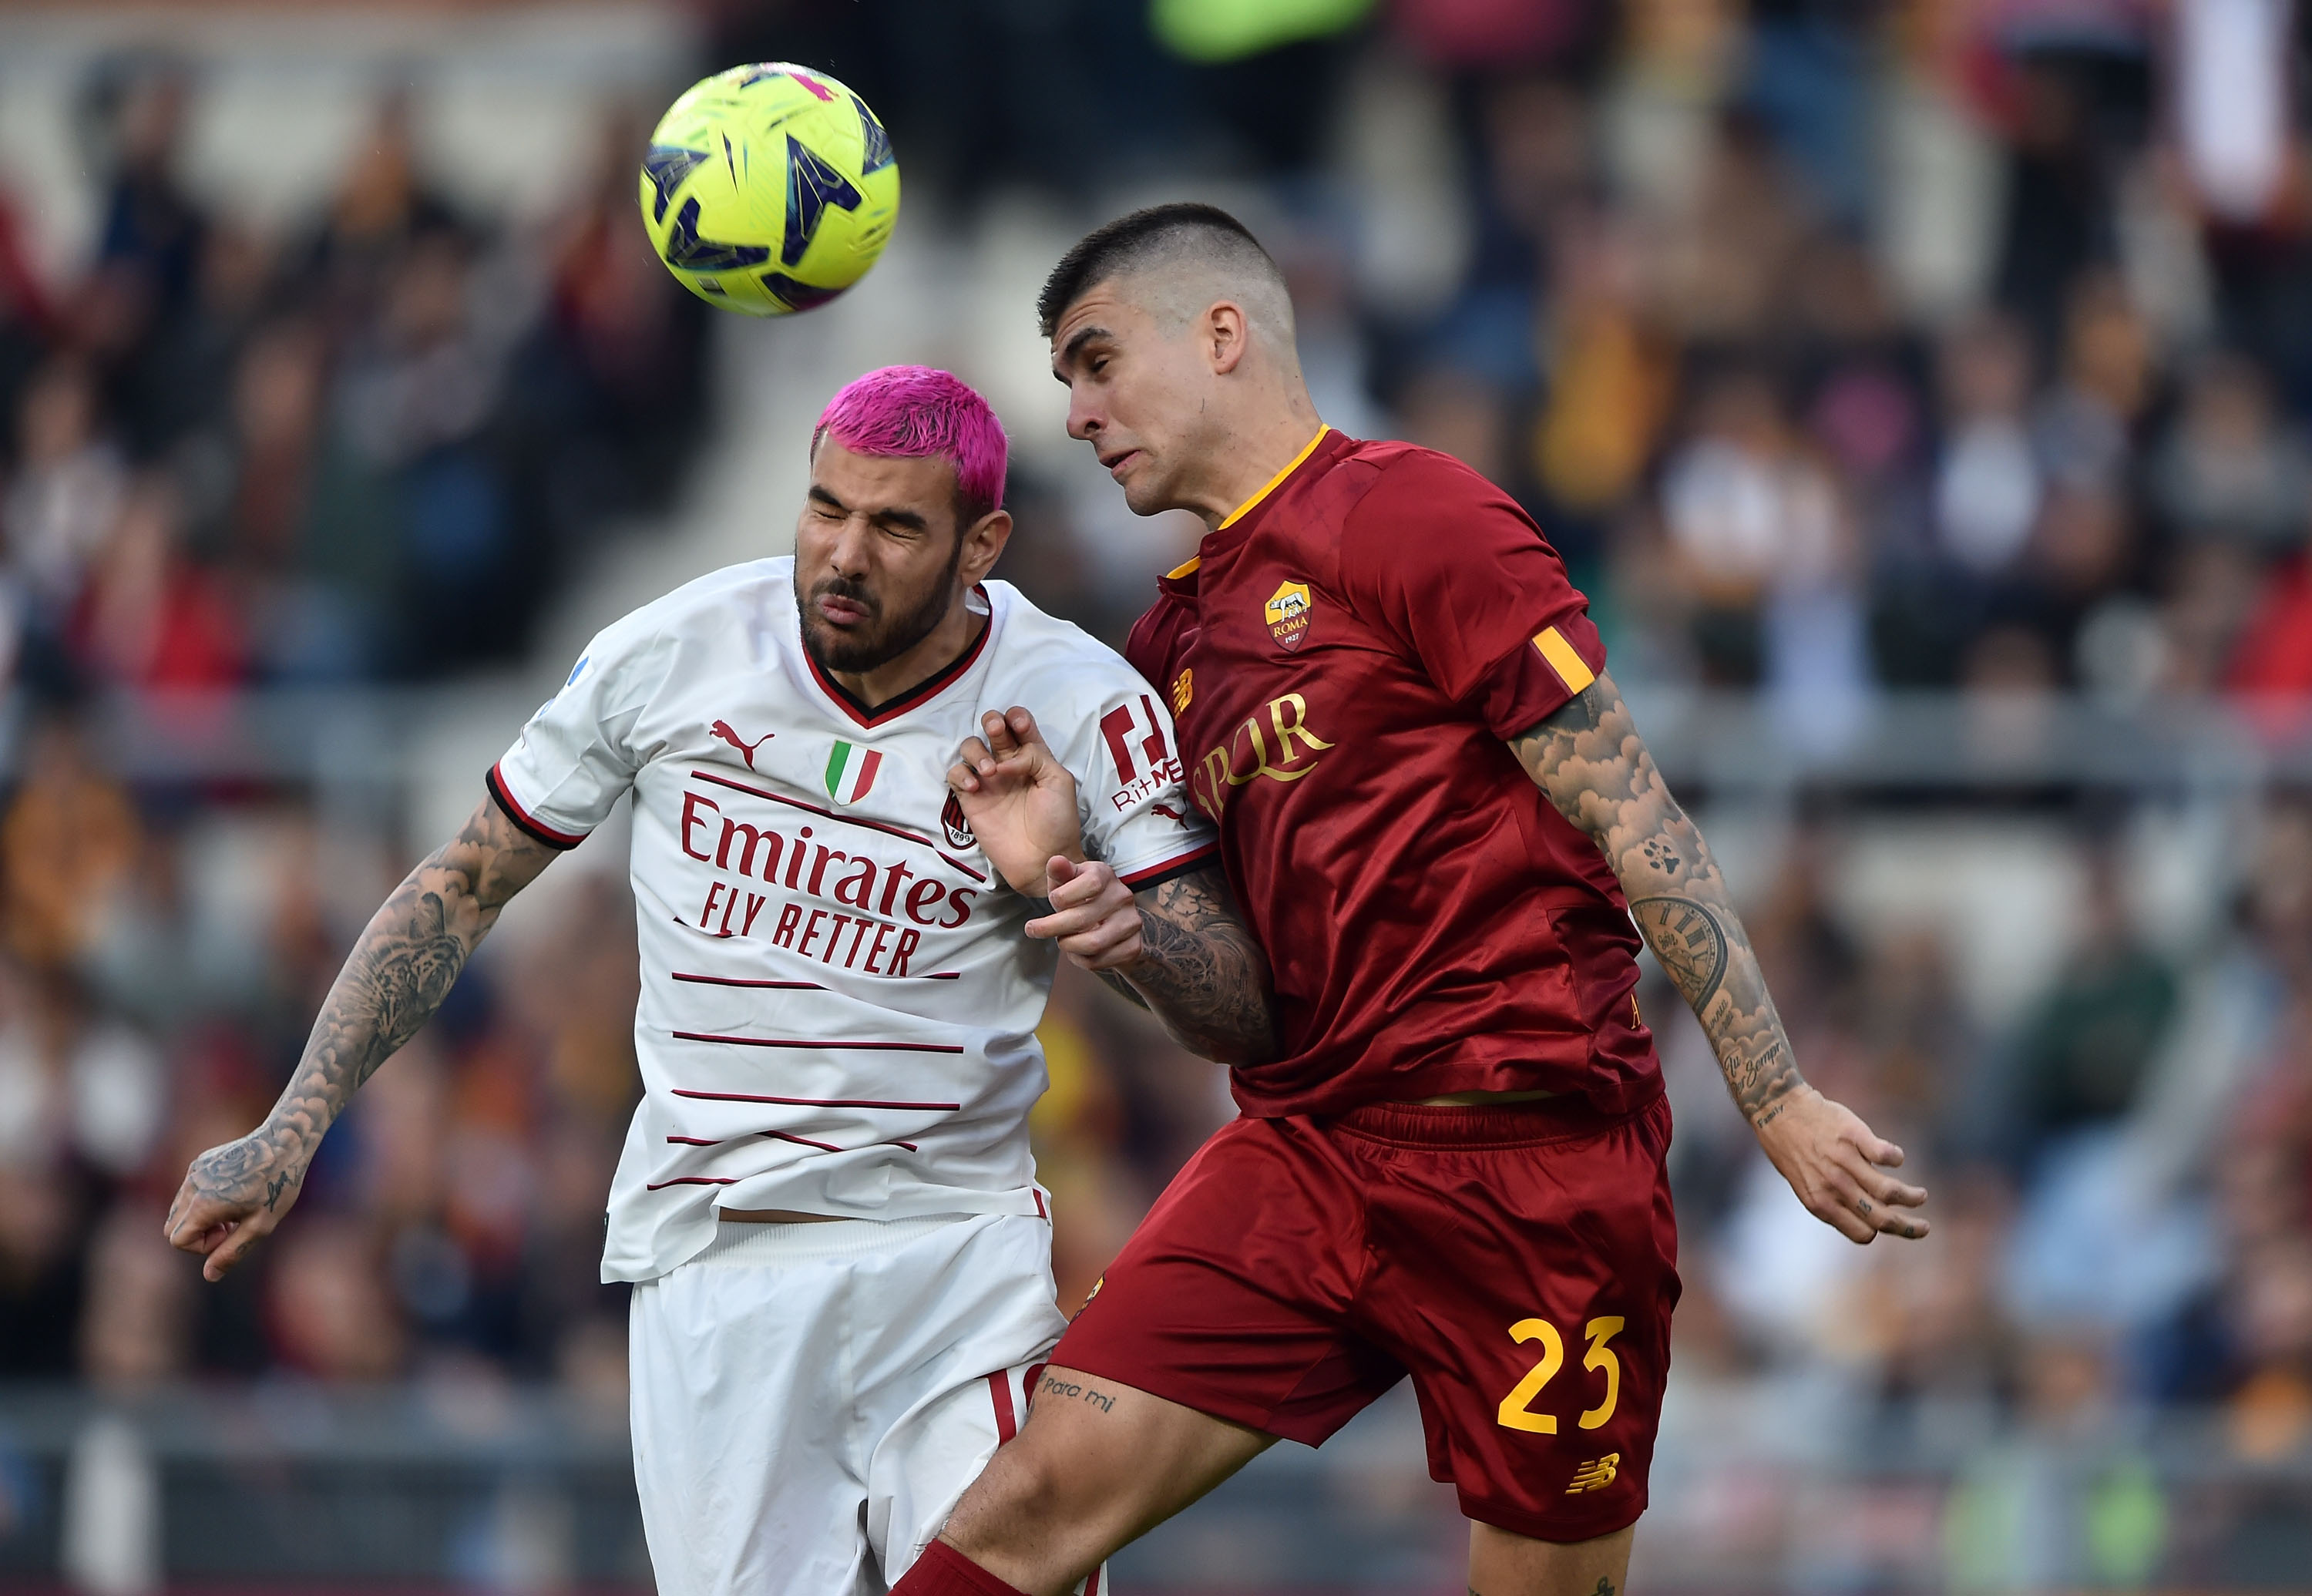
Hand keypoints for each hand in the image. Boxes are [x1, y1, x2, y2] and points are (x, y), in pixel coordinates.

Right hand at [164, 1130, 304, 1281]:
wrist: (283, 1143)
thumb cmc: (277, 1186)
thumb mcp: (260, 1226)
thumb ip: (231, 1253)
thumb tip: (209, 1276)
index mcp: (202, 1204)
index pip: (178, 1240)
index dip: (203, 1246)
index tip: (230, 1234)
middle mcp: (191, 1187)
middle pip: (172, 1227)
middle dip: (198, 1234)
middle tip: (231, 1225)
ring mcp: (193, 1172)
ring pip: (178, 1210)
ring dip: (199, 1218)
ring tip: (234, 1209)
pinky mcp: (199, 1162)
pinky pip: (188, 1191)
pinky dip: (202, 1201)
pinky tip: (233, 1193)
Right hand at [949, 707, 1084, 896]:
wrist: (1043, 859)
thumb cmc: (1057, 821)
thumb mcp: (1059, 781)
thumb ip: (1036, 757)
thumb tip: (1006, 760)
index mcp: (1033, 756)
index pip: (1020, 724)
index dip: (1017, 718)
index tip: (1020, 728)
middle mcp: (1009, 764)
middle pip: (992, 728)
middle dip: (992, 722)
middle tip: (997, 732)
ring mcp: (988, 780)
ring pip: (970, 746)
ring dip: (977, 751)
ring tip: (990, 772)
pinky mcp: (971, 798)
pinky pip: (956, 774)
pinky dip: (961, 774)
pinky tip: (976, 787)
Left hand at [1025, 857, 1143, 971]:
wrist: (1112, 918)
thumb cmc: (1081, 896)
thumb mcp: (1068, 881)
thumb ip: (1060, 873)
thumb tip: (1055, 862)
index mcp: (1106, 875)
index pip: (1090, 884)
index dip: (1064, 896)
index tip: (1051, 901)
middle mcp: (1123, 897)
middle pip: (1083, 919)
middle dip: (1050, 927)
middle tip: (1034, 929)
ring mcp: (1131, 923)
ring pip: (1092, 944)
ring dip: (1067, 945)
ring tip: (1061, 940)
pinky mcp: (1133, 947)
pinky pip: (1099, 961)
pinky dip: (1080, 959)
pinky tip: (1076, 951)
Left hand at [1752, 1087, 1929, 1243]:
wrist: (1777, 1110)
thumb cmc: (1790, 1149)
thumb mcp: (1804, 1184)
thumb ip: (1831, 1200)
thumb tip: (1863, 1215)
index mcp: (1820, 1203)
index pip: (1861, 1233)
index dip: (1876, 1231)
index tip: (1886, 1224)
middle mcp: (1834, 1186)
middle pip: (1882, 1218)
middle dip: (1908, 1228)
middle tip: (1924, 1228)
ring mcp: (1844, 1161)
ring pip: (1889, 1191)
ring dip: (1911, 1197)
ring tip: (1921, 1196)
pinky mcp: (1853, 1135)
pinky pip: (1886, 1155)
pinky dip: (1896, 1158)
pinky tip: (1897, 1159)